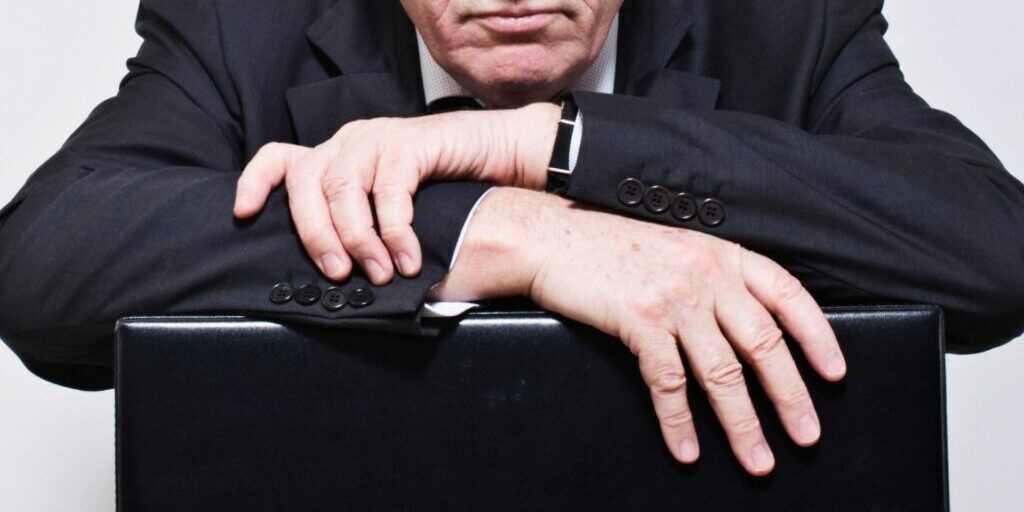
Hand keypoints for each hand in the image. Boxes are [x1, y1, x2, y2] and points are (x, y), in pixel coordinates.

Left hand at [232, 103, 559, 283]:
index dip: (255, 182)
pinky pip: (390, 190)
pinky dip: (396, 230)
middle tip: (338, 274)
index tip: (243, 214)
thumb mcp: (391, 210)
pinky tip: (409, 257)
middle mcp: (350, 142)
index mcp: (337, 157)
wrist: (499, 156)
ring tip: (380, 272)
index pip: (280, 158)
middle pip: (306, 182)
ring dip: (358, 238)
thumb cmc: (446, 191)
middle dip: (315, 234)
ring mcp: (378, 138)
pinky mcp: (410, 142)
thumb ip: (362, 230)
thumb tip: (340, 283)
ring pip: (343, 188)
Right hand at [431, 188, 846, 475]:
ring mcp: (674, 297)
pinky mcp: (639, 319)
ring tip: (756, 459)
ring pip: (723, 373)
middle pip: (764, 344)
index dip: (817, 337)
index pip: (787, 295)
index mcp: (721, 253)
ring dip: (743, 425)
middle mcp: (706, 273)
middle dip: (790, 397)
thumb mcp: (673, 247)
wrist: (549, 237)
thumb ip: (710, 276)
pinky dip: (680, 423)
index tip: (834, 374)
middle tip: (806, 435)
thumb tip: (740, 325)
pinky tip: (688, 449)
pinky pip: (669, 383)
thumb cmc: (607, 244)